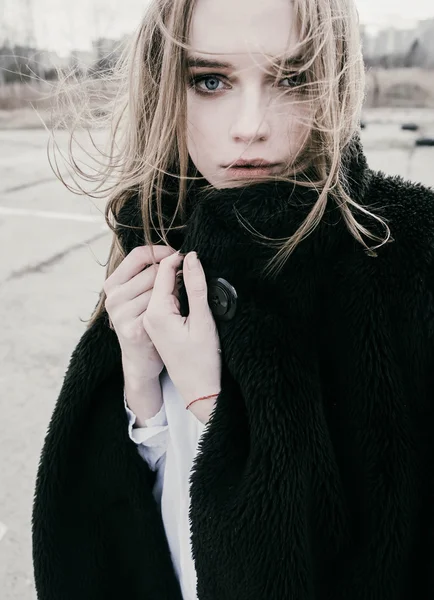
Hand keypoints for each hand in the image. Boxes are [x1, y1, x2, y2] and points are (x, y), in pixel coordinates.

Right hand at [103, 244, 176, 381]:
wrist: (141, 360)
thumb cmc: (144, 320)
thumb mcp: (137, 294)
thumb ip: (145, 273)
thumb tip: (170, 251)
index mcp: (112, 283)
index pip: (138, 254)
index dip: (162, 251)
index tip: (178, 255)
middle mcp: (113, 298)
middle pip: (153, 272)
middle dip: (170, 276)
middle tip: (178, 288)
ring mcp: (121, 314)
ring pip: (159, 290)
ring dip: (173, 295)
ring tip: (172, 306)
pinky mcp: (133, 330)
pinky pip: (162, 309)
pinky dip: (172, 311)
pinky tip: (171, 319)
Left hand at [143, 251, 221, 408]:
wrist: (197, 389)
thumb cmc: (202, 360)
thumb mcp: (203, 320)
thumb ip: (196, 287)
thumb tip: (191, 258)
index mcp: (155, 312)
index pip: (162, 270)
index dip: (179, 258)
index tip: (196, 254)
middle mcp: (146, 314)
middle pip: (157, 276)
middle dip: (175, 266)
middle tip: (196, 265)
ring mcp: (149, 320)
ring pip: (158, 285)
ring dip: (173, 277)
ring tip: (192, 278)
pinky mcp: (155, 324)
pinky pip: (160, 297)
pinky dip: (172, 290)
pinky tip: (185, 292)